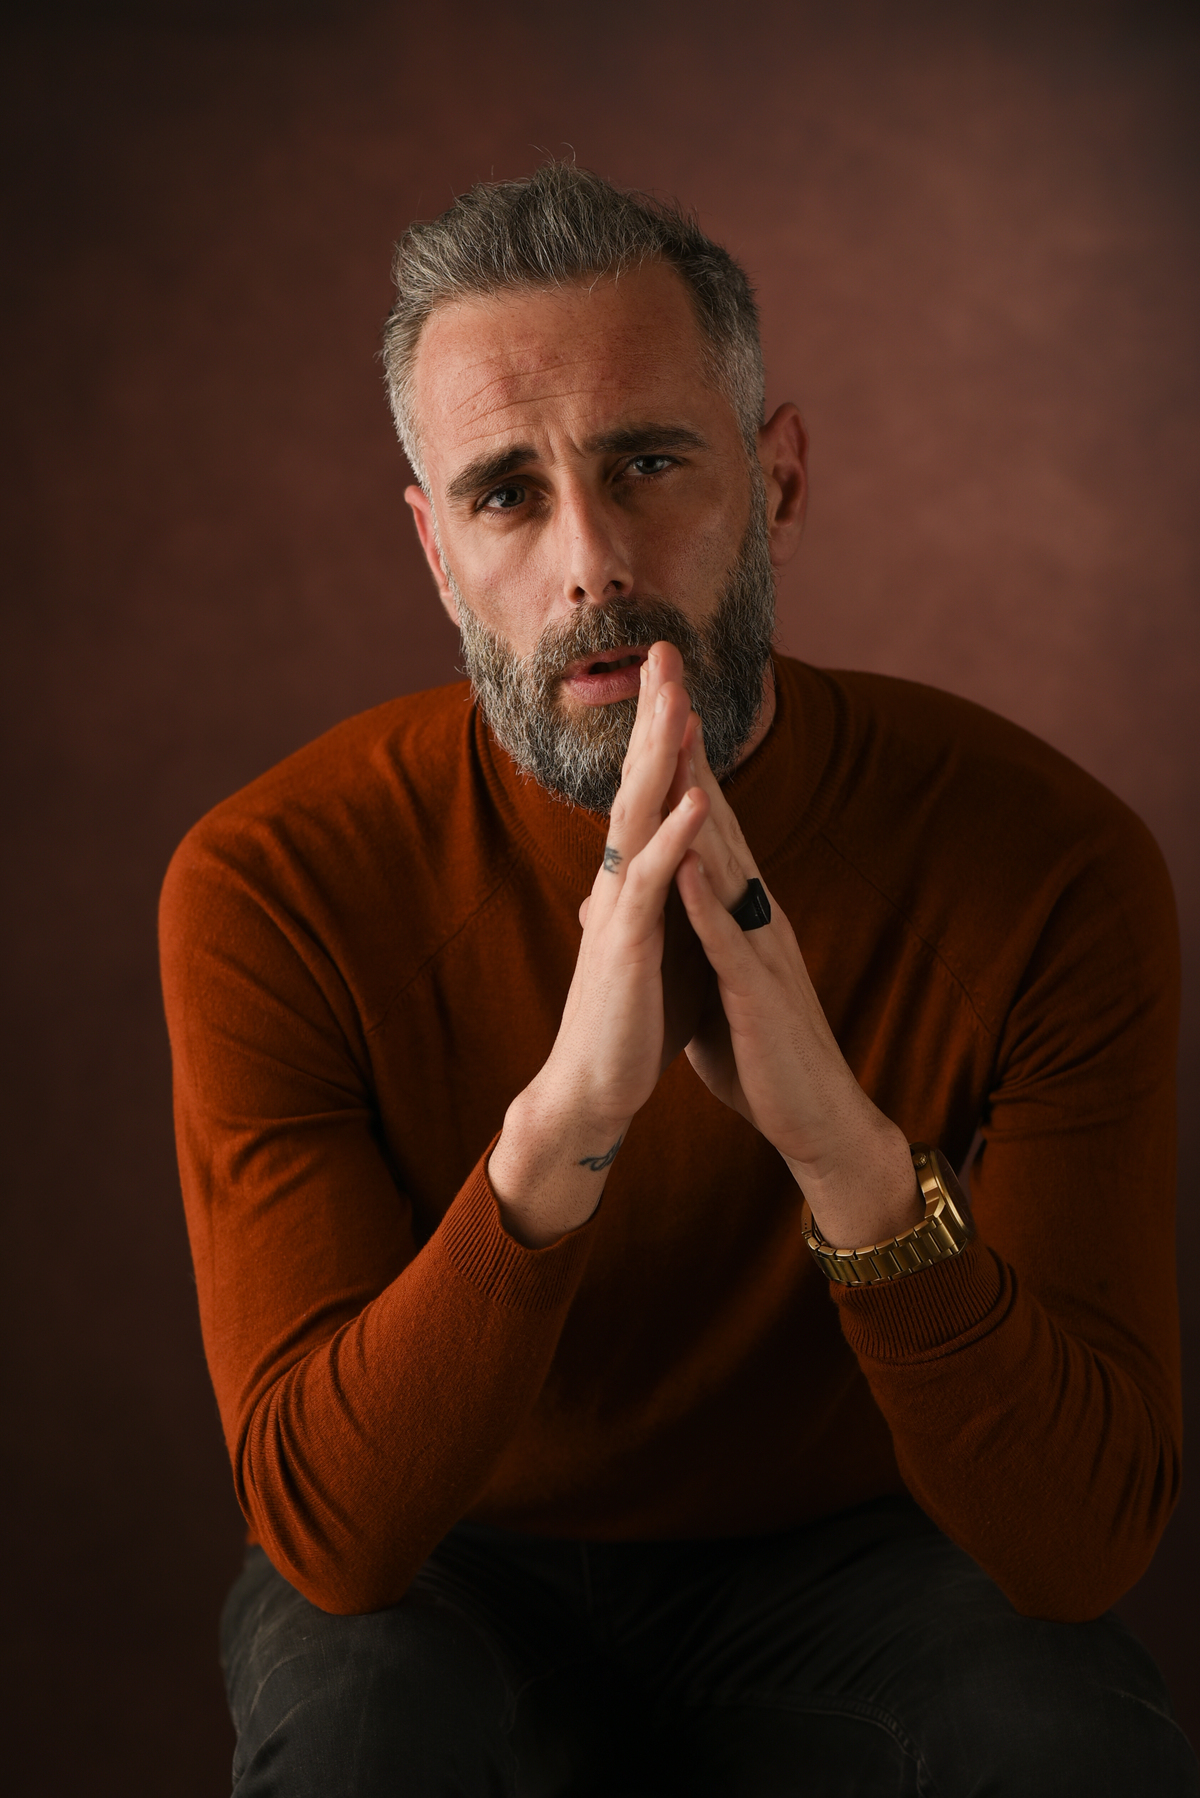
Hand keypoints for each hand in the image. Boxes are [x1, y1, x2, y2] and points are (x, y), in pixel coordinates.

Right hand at [488, 643, 709, 1245]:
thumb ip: (654, 898)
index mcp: (632, 878)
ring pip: (637, 816)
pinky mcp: (625, 945)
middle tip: (664, 649)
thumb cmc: (628, 1018)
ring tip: (677, 700)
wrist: (595, 1088)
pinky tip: (699, 800)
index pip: (648, 790)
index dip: (661, 732)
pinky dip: (675, 838)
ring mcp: (618, 909)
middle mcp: (618, 880)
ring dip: (660, 757)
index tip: (675, 674)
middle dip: (653, 715)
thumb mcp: (651, 942)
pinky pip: (650, 882)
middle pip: (638, 781)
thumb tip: (654, 868)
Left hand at [672, 717, 920, 1249]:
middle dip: (691, 752)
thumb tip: (663, 920)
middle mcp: (759, 915)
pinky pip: (728, 939)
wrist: (816, 1122)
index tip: (659, 707)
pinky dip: (706, 898)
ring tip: (672, 743)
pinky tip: (683, 861)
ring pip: (726, 864)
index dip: (684, 765)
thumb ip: (693, 945)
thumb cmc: (763, 1057)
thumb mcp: (715, 987)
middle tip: (670, 684)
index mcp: (745, 912)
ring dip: (698, 805)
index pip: (710, 825)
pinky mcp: (759, 993)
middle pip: (719, 820)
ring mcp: (763, 950)